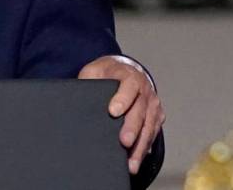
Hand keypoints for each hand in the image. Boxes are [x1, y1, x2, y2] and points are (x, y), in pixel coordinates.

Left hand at [78, 55, 164, 174]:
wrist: (126, 70)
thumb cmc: (108, 73)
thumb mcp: (94, 71)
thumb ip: (88, 81)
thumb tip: (75, 97)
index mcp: (129, 75)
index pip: (129, 86)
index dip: (122, 98)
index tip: (113, 112)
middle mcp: (145, 90)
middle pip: (140, 110)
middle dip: (132, 127)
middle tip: (124, 142)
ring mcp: (152, 105)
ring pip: (149, 126)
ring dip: (140, 145)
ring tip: (131, 163)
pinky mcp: (157, 117)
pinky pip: (152, 134)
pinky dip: (144, 148)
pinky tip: (135, 160)